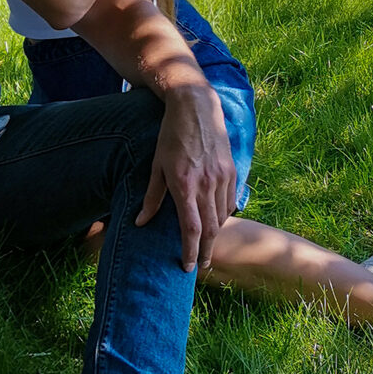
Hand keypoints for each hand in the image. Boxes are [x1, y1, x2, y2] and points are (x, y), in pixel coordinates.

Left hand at [136, 80, 236, 272]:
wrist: (195, 106)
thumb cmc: (170, 136)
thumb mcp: (156, 166)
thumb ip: (151, 197)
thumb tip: (141, 223)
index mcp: (184, 185)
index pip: (191, 228)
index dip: (191, 251)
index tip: (188, 267)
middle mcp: (206, 184)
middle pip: (211, 228)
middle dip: (206, 250)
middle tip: (202, 265)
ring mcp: (222, 177)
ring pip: (222, 216)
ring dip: (215, 233)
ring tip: (207, 244)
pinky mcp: (231, 169)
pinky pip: (230, 200)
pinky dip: (224, 214)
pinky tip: (217, 220)